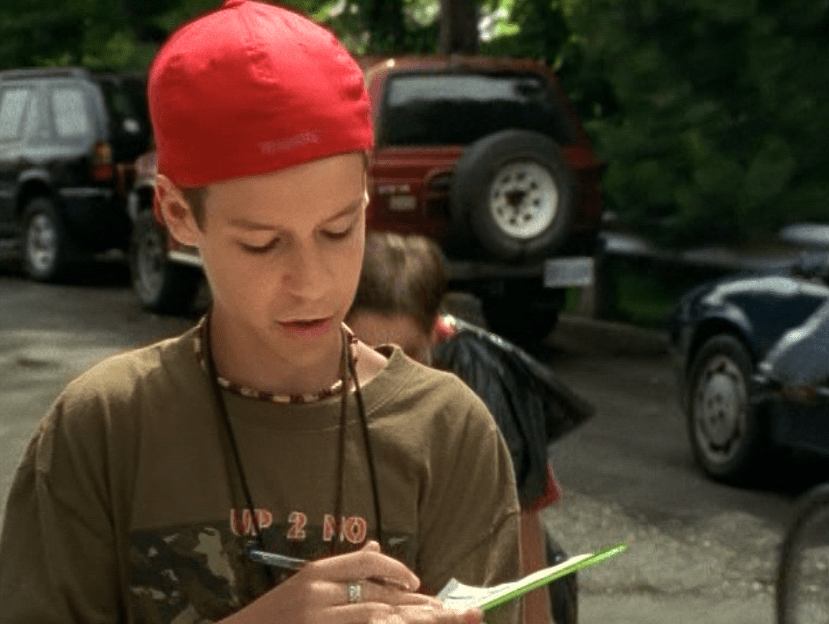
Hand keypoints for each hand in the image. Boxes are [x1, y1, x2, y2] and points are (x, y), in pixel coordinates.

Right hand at [225, 540, 482, 623]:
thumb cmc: (275, 617)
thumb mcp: (304, 586)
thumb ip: (343, 569)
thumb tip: (375, 549)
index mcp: (315, 573)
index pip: (366, 563)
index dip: (397, 571)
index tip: (418, 583)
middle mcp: (317, 595)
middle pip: (380, 597)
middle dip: (418, 606)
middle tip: (449, 612)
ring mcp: (319, 620)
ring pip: (376, 619)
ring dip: (409, 622)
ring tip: (436, 622)